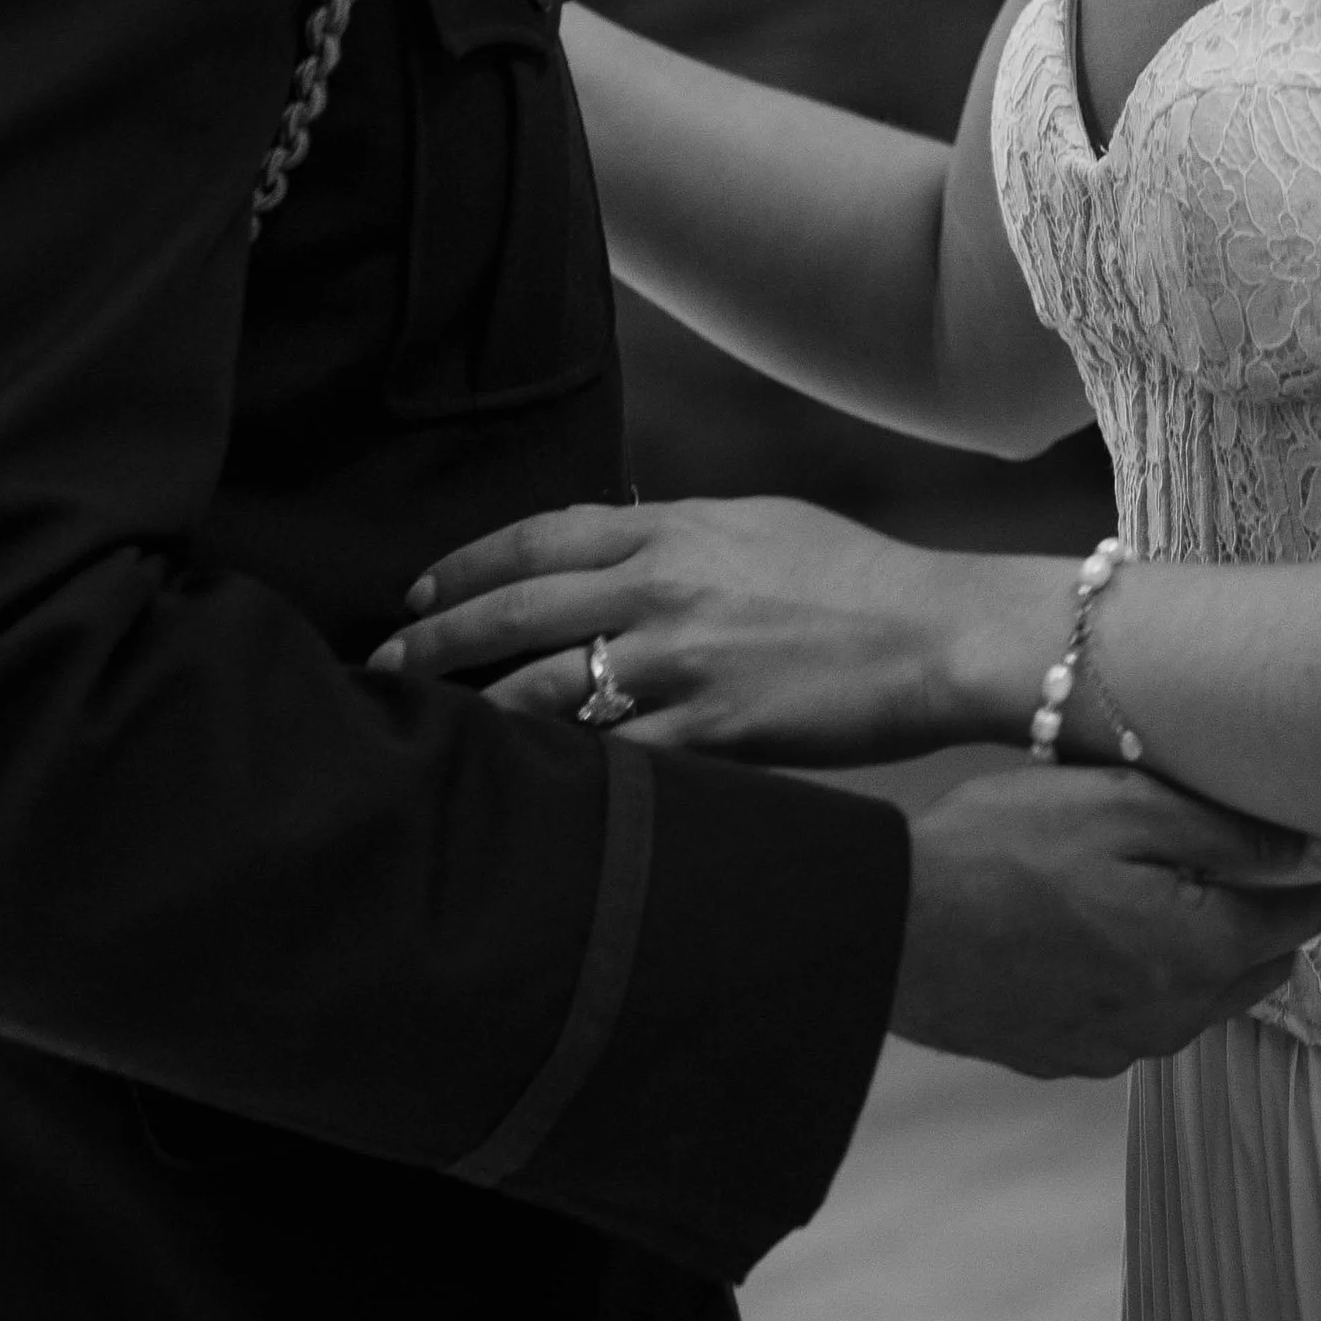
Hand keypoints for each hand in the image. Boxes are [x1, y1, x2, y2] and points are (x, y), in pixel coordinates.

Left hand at [368, 497, 984, 765]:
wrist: (942, 633)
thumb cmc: (862, 579)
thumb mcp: (761, 527)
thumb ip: (681, 535)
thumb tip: (620, 545)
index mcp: (674, 529)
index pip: (537, 536)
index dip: (463, 566)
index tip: (417, 592)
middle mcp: (662, 587)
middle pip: (513, 611)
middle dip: (433, 643)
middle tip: (378, 670)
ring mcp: (682, 661)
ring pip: (542, 689)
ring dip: (474, 716)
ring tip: (428, 740)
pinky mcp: (711, 732)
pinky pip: (610, 758)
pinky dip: (557, 775)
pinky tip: (518, 793)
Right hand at [892, 767, 1320, 1079]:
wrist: (883, 928)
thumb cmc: (998, 850)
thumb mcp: (1122, 806)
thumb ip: (1234, 830)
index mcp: (1202, 954)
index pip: (1308, 911)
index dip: (1297, 859)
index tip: (1261, 820)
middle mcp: (1174, 1020)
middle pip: (1262, 961)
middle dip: (1249, 905)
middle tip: (1190, 843)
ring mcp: (1116, 1049)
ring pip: (1198, 993)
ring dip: (1189, 943)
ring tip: (1123, 881)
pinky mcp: (1064, 1058)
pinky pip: (1133, 1015)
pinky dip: (1129, 974)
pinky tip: (1076, 928)